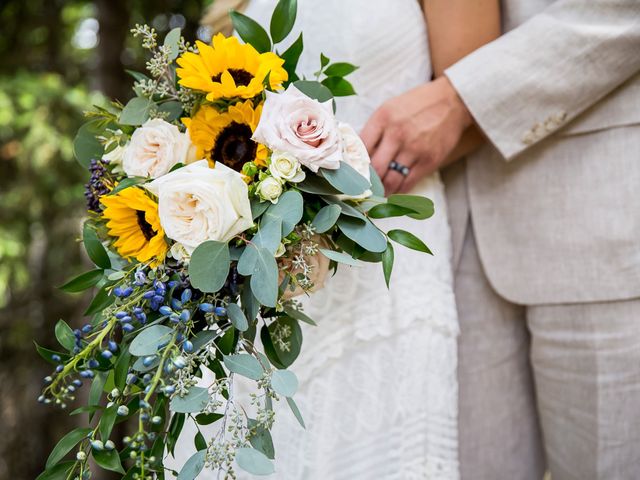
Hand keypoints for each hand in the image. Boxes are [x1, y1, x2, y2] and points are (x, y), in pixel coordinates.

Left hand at [361, 76, 472, 193]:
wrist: (452, 100)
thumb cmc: (416, 105)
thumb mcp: (389, 109)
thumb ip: (373, 130)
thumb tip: (356, 155)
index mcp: (382, 118)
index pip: (360, 149)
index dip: (353, 165)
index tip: (351, 174)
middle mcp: (397, 134)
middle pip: (374, 168)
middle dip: (366, 183)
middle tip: (362, 189)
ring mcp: (414, 148)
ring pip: (390, 180)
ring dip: (382, 191)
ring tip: (377, 193)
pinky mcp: (429, 160)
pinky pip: (408, 183)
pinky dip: (398, 191)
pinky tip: (394, 191)